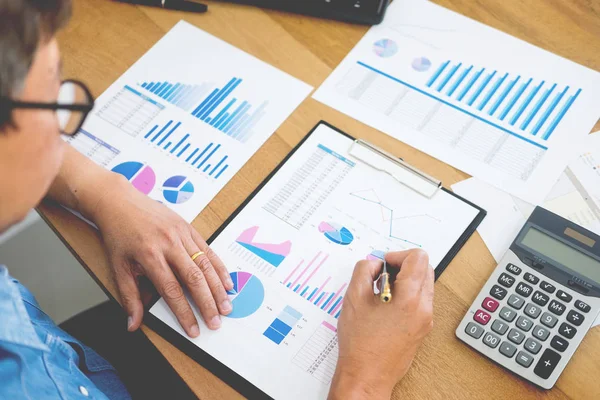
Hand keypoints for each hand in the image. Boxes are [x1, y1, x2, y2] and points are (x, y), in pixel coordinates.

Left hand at [90, 175, 233, 337]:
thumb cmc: (119, 235)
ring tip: (226, 305)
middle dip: (207, 303)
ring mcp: (181, 234)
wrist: (120, 202)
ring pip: (205, 264)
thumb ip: (129, 298)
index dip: (184, 312)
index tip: (194, 329)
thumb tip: (133, 324)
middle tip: (217, 321)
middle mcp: (169, 244)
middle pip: (194, 278)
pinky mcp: (188, 228)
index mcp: (150, 256)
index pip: (172, 290)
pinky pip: (207, 250)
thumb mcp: (118, 268)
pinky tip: (225, 282)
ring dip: (217, 287)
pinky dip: (218, 267)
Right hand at [329, 250, 433, 398]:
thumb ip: (364, 271)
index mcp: (410, 299)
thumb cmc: (360, 344)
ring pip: (423, 284)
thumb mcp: (354, 298)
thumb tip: (374, 263)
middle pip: (425, 269)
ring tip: (380, 292)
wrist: (367, 377)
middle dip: (402, 266)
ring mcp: (425, 320)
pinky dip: (405, 295)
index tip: (383, 264)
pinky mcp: (421, 328)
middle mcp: (423, 309)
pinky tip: (385, 305)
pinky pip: (420, 300)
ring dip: (404, 280)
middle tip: (381, 276)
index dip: (397, 255)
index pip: (418, 258)